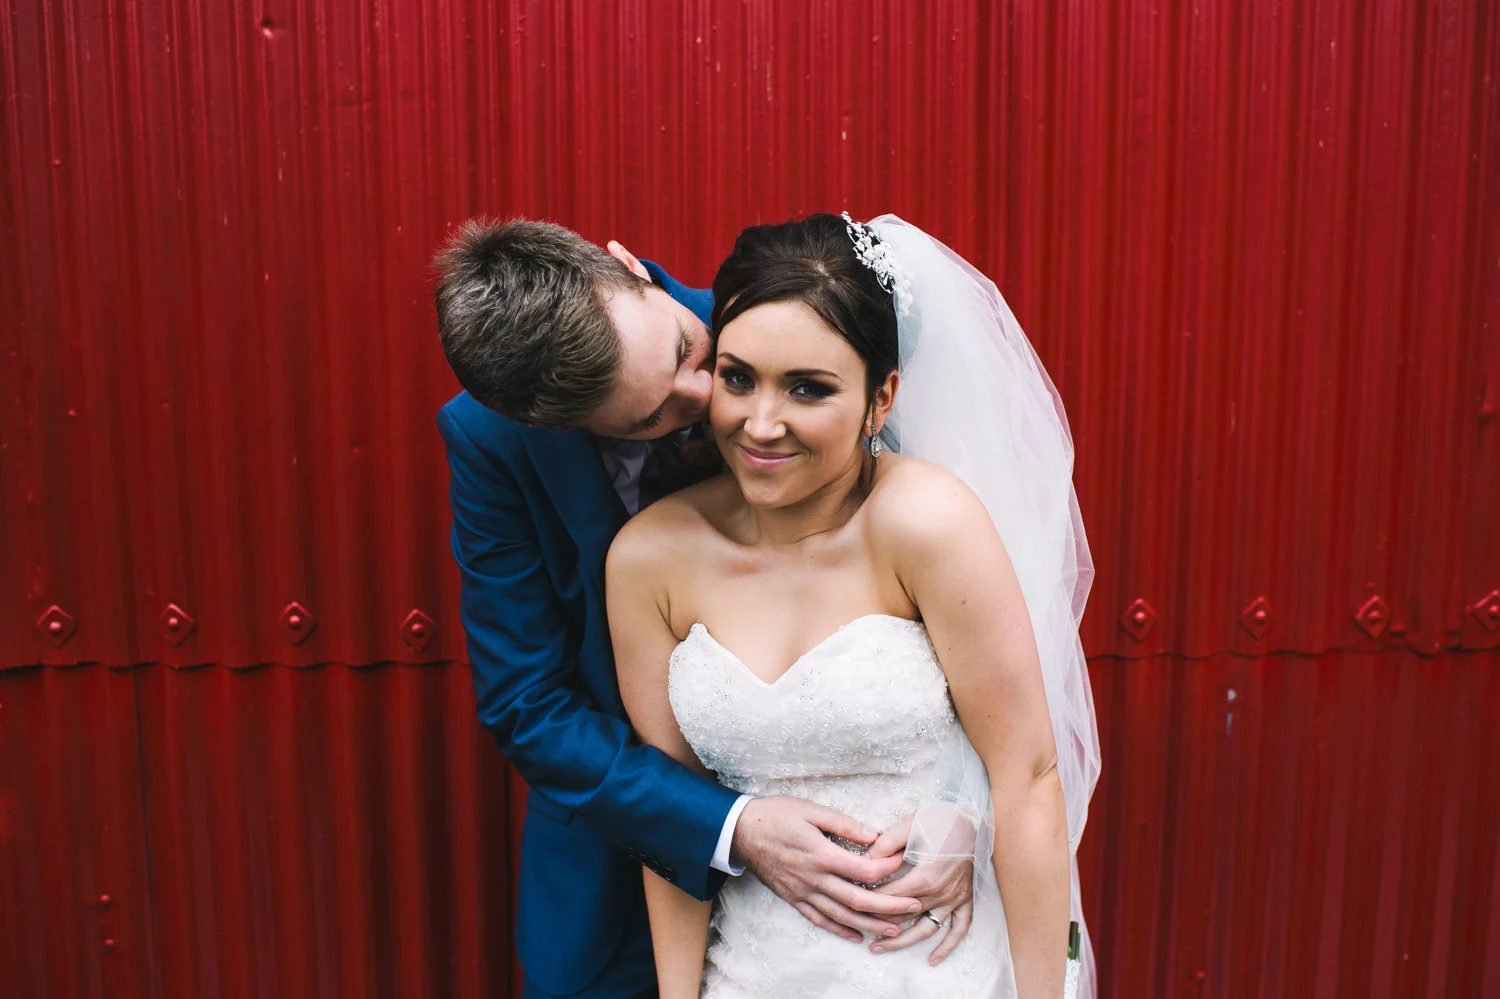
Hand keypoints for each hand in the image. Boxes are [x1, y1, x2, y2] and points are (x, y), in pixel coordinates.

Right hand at [731, 796, 923, 942]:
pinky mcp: (794, 899)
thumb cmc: (776, 815)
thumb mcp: (810, 810)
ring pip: (841, 916)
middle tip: (915, 906)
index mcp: (820, 854)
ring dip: (870, 925)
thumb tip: (873, 835)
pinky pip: (819, 920)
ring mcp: (803, 892)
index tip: (904, 862)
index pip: (863, 869)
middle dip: (889, 906)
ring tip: (894, 930)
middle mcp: (813, 878)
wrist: (741, 832)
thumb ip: (843, 823)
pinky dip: (840, 931)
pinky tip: (857, 936)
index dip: (887, 868)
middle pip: (858, 900)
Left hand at [864, 814, 975, 963]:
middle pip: (902, 916)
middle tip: (854, 927)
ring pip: (925, 929)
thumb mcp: (911, 826)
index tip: (850, 901)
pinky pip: (958, 929)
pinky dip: (947, 947)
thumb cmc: (942, 819)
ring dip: (901, 942)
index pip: (889, 897)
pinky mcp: (965, 899)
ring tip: (878, 948)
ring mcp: (954, 899)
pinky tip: (932, 959)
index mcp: (925, 877)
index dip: (867, 900)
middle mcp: (940, 894)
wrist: (974, 818)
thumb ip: (886, 844)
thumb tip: (864, 860)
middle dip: (876, 923)